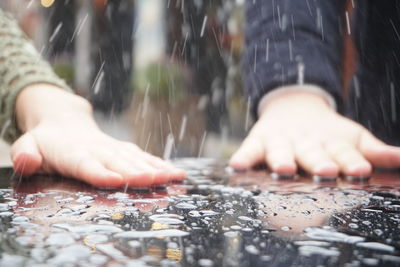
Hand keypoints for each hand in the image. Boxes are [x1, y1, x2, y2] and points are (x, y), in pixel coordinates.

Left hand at [11, 84, 185, 187]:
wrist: (65, 121)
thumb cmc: (46, 141)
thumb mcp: (28, 144)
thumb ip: (25, 154)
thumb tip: (25, 160)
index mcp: (74, 152)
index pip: (86, 164)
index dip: (100, 172)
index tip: (116, 180)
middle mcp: (99, 149)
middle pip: (119, 162)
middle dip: (137, 172)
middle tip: (154, 180)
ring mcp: (115, 149)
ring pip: (137, 159)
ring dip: (156, 169)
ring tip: (174, 177)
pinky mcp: (126, 150)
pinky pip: (145, 157)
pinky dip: (162, 165)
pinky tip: (178, 174)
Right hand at [230, 86, 399, 176]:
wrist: (293, 110)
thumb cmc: (326, 135)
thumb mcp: (352, 139)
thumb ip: (376, 152)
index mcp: (331, 144)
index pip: (343, 153)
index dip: (351, 161)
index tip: (359, 170)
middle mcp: (306, 143)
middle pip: (312, 153)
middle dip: (317, 162)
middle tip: (324, 170)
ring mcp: (281, 142)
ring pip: (280, 152)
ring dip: (281, 159)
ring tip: (282, 168)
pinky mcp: (258, 142)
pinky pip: (249, 151)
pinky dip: (243, 157)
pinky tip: (237, 166)